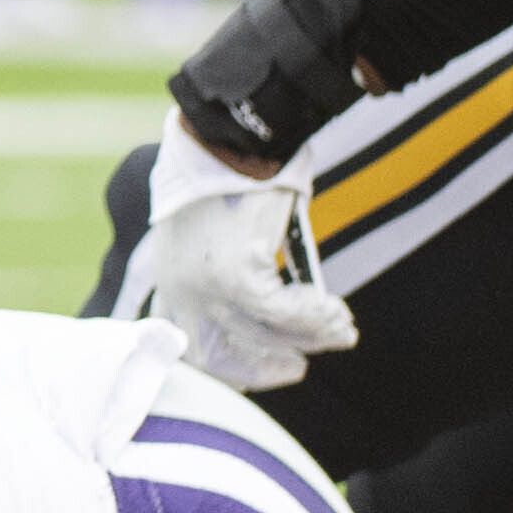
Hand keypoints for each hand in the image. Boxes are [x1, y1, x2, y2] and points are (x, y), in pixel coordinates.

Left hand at [135, 114, 357, 390]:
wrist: (233, 138)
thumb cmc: (233, 182)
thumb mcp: (224, 239)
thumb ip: (238, 280)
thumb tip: (282, 322)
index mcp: (171, 283)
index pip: (191, 350)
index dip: (229, 370)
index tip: (261, 373)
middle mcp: (183, 290)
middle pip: (224, 356)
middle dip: (268, 368)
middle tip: (302, 366)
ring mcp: (208, 284)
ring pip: (267, 333)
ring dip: (311, 337)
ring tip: (341, 330)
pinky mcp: (239, 271)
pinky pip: (286, 311)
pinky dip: (317, 315)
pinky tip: (337, 312)